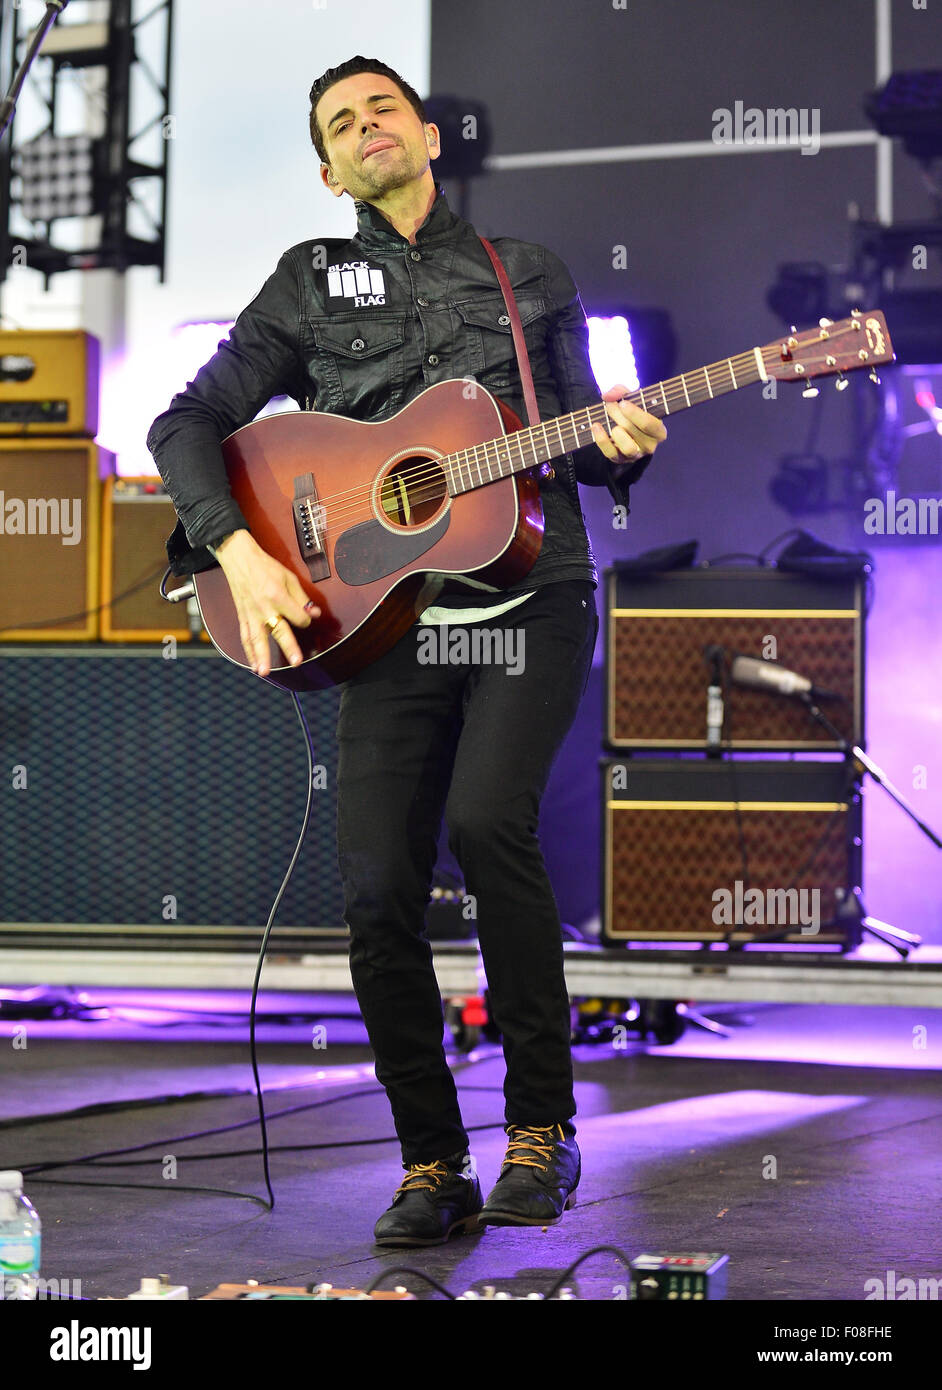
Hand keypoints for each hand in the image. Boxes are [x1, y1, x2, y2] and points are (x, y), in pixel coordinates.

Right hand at [214, 530, 320, 677]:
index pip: (297, 617)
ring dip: (260, 656)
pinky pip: (245, 636)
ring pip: (256, 639)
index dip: (305, 620)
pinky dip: (248, 652)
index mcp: (277, 595)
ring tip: (264, 672)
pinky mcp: (242, 616)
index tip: (306, 618)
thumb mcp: (288, 577)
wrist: (239, 559)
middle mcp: (263, 607)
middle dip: (288, 647)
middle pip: (278, 630)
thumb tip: (313, 613)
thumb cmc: (264, 566)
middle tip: (296, 662)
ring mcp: (251, 613)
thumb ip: (301, 598)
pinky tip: (253, 665)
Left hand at [591, 384, 666, 473]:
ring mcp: (635, 454)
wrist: (623, 427)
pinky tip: (596, 426)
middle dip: (620, 415)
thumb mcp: (631, 398)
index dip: (636, 414)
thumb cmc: (632, 412)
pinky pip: (610, 453)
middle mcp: (650, 445)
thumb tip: (608, 395)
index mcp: (659, 431)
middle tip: (611, 404)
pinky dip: (601, 439)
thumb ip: (622, 391)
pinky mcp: (619, 459)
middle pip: (636, 432)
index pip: (652, 425)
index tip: (623, 403)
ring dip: (616, 431)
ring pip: (628, 447)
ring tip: (609, 418)